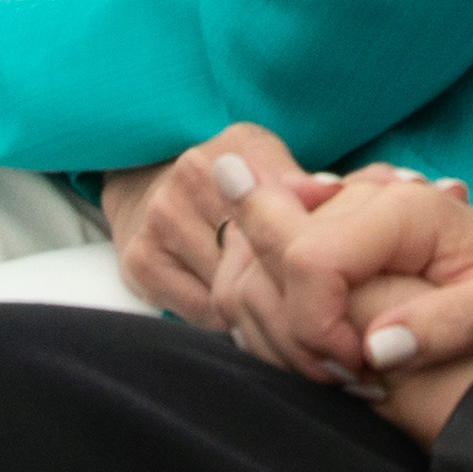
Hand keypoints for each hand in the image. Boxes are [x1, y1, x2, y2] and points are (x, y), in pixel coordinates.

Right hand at [98, 124, 340, 324]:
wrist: (144, 183)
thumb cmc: (225, 179)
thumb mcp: (269, 162)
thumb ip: (303, 182)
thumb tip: (333, 191)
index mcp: (235, 151)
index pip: (288, 219)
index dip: (307, 256)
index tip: (321, 276)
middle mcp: (192, 179)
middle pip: (259, 260)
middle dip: (284, 286)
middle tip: (302, 299)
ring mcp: (162, 220)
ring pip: (232, 292)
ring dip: (257, 308)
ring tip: (271, 304)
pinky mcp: (140, 260)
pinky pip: (203, 313)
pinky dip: (225, 320)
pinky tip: (235, 309)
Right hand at [214, 175, 472, 446]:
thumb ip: (451, 324)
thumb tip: (378, 350)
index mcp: (405, 208)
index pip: (311, 259)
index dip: (317, 326)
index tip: (361, 371)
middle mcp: (360, 198)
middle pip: (268, 258)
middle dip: (291, 332)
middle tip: (351, 376)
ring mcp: (336, 216)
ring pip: (251, 264)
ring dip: (277, 327)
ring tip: (344, 363)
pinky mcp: (326, 238)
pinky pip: (261, 271)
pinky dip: (275, 316)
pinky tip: (328, 344)